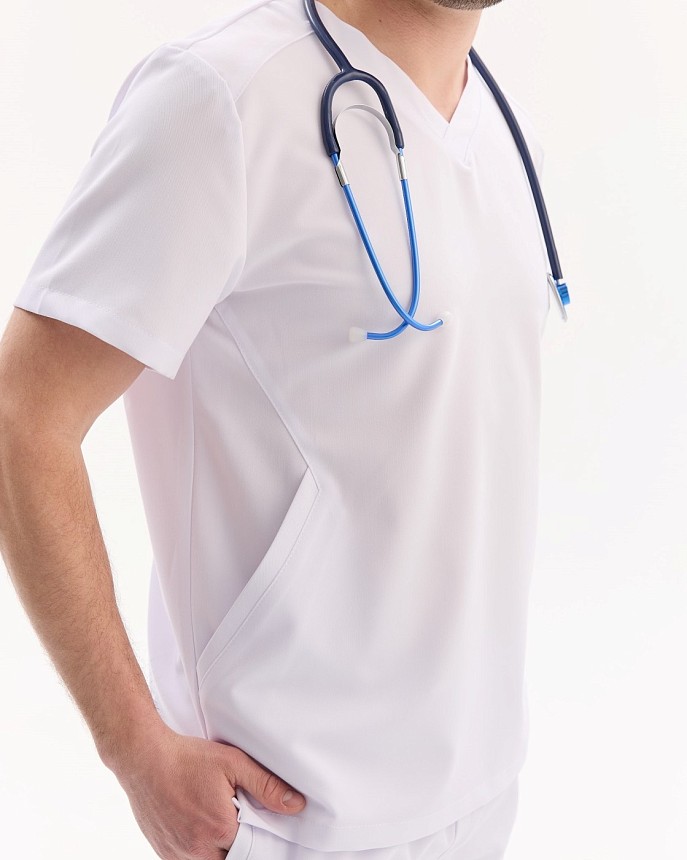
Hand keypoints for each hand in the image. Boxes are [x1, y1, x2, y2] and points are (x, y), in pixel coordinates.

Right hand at [110, 724, 305, 858]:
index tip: (262, 830)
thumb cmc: (187, 758)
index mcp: (220, 829)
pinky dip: (200, 852)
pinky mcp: (163, 853)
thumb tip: (295, 805)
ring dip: (220, 852)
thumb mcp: (233, 763)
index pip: (253, 851)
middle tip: (240, 825)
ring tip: (221, 825)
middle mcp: (197, 850)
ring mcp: (178, 854)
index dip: (261, 841)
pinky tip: (201, 829)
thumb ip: (266, 786)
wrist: (143, 758)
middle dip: (241, 849)